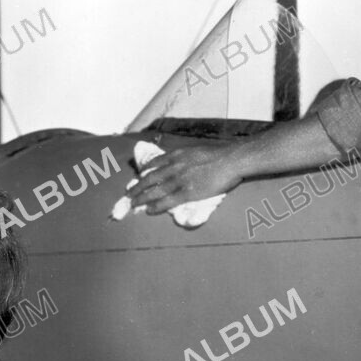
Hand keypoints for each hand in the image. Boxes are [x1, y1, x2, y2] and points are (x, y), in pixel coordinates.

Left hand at [127, 144, 243, 214]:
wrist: (232, 160)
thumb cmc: (221, 155)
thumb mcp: (198, 150)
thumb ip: (188, 156)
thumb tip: (186, 161)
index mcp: (177, 155)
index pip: (155, 163)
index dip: (145, 171)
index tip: (138, 176)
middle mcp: (174, 167)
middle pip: (150, 178)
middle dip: (138, 187)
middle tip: (128, 194)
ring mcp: (179, 180)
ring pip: (154, 191)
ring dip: (142, 198)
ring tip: (132, 204)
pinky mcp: (187, 193)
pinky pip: (167, 201)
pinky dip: (156, 206)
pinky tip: (148, 210)